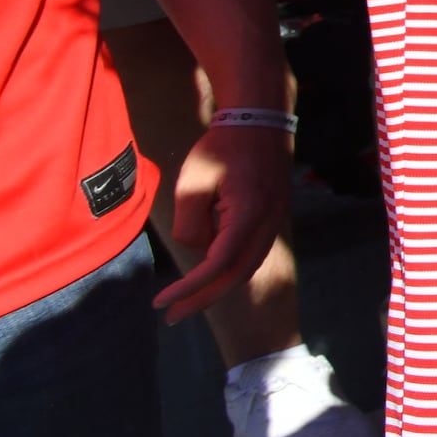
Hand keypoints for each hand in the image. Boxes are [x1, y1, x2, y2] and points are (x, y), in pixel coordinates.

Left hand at [153, 120, 289, 322]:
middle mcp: (267, 223)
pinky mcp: (273, 218)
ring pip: (248, 267)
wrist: (259, 120)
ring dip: (217, 288)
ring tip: (186, 301)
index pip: (218, 264)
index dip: (190, 288)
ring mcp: (275, 221)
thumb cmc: (221, 147)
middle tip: (172, 316)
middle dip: (204, 299)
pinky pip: (252, 253)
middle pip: (238, 275)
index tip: (161, 302)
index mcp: (247, 214)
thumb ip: (190, 223)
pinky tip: (207, 272)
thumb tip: (197, 249)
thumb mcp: (192, 181)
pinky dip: (229, 270)